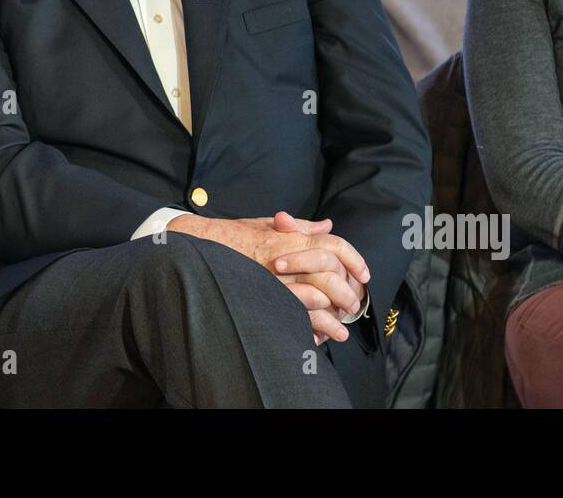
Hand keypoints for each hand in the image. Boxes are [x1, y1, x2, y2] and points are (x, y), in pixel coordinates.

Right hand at [167, 210, 369, 345]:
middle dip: (347, 291)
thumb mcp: (267, 224)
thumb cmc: (232, 236)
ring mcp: (275, 278)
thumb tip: (326, 225)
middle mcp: (286, 256)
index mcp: (290, 236)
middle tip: (354, 305)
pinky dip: (313, 328)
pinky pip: (296, 317)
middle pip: (331, 273)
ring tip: (341, 329)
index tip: (364, 274)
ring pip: (318, 298)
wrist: (198, 247)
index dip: (354, 259)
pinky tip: (321, 338)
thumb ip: (299, 227)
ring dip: (334, 316)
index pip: (334, 243)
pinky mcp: (265, 297)